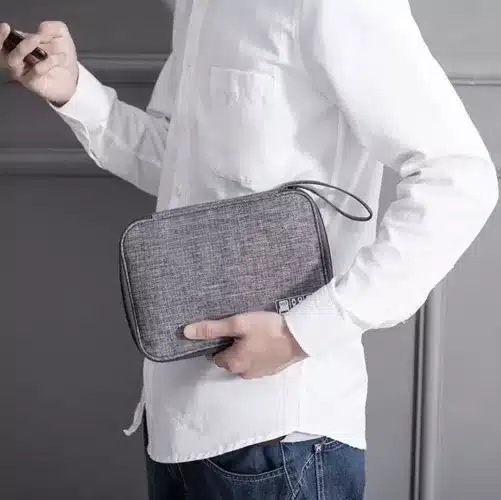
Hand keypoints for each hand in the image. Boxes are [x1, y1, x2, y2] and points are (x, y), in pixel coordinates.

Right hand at [0, 21, 78, 105]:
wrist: (73, 76)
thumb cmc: (62, 54)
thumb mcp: (60, 35)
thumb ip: (51, 28)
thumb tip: (39, 31)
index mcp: (19, 44)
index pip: (3, 39)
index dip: (1, 34)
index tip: (5, 26)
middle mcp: (16, 58)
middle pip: (1, 51)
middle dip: (1, 39)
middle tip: (8, 29)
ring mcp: (22, 72)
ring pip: (13, 61)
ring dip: (23, 47)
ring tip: (37, 39)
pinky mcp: (31, 82)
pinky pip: (35, 70)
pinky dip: (48, 61)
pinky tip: (61, 57)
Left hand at [184, 311, 307, 378]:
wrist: (300, 337)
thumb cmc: (267, 328)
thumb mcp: (238, 323)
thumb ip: (212, 329)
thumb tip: (186, 332)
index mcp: (233, 363)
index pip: (216, 356)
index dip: (219, 343)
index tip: (228, 331)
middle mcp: (243, 373)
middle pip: (229, 361)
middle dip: (232, 348)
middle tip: (242, 331)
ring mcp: (259, 374)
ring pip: (244, 363)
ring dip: (245, 352)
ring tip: (255, 335)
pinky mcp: (272, 371)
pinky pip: (257, 363)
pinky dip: (258, 355)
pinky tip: (265, 342)